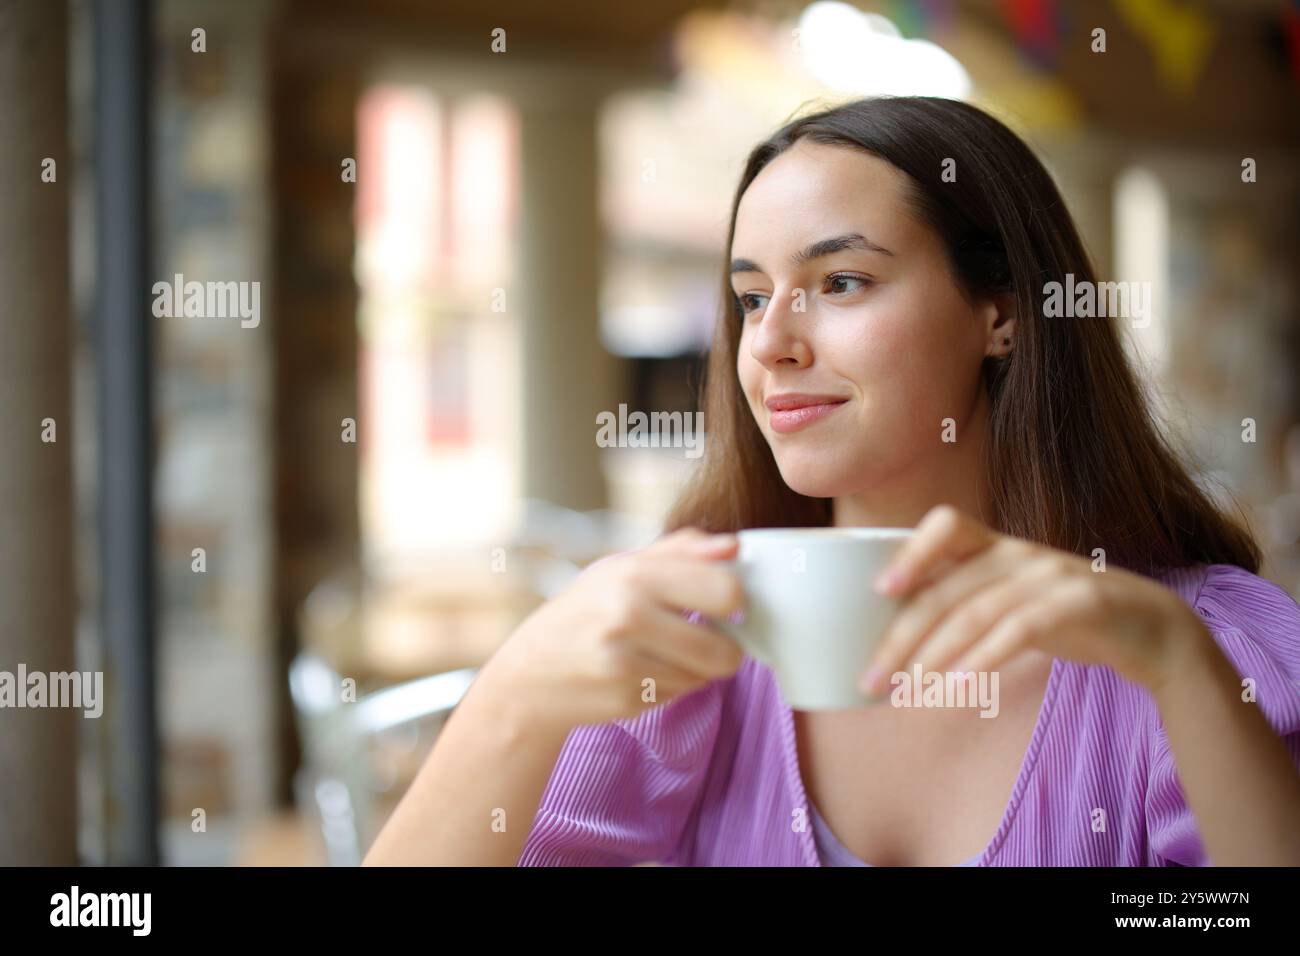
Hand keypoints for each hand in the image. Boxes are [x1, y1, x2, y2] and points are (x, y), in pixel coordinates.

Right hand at [487, 528, 746, 731]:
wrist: (529, 675)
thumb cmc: (585, 612)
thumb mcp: (623, 567)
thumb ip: (682, 551)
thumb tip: (735, 546)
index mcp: (634, 574)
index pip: (725, 591)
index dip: (736, 601)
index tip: (725, 605)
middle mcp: (628, 616)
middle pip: (724, 651)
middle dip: (727, 649)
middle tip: (707, 637)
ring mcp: (626, 663)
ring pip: (705, 676)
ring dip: (696, 668)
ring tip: (664, 652)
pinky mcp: (626, 700)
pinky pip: (681, 694)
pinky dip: (673, 685)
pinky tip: (643, 672)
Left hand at [859, 505, 1212, 697]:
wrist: (1154, 630)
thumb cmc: (1067, 617)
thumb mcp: (1014, 599)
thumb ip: (967, 603)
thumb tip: (899, 636)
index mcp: (998, 546)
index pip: (948, 525)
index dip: (911, 552)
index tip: (878, 591)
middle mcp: (1019, 553)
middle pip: (947, 589)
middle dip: (902, 637)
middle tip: (872, 679)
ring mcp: (1050, 576)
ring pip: (975, 614)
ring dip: (933, 659)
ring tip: (906, 694)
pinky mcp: (1078, 604)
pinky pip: (1018, 632)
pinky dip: (982, 661)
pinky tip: (957, 690)